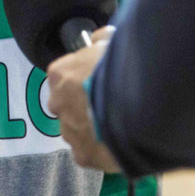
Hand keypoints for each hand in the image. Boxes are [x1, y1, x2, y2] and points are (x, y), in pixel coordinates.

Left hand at [47, 26, 121, 172]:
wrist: (137, 108)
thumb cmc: (123, 69)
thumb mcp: (112, 42)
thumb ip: (101, 39)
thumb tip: (97, 38)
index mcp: (60, 74)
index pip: (64, 74)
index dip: (84, 75)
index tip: (101, 77)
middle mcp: (57, 104)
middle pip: (67, 103)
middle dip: (84, 103)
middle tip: (110, 102)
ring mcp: (69, 132)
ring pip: (77, 129)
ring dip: (92, 127)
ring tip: (119, 124)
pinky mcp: (84, 156)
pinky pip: (89, 151)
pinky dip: (101, 148)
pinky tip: (119, 142)